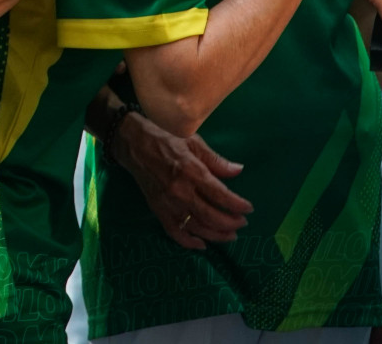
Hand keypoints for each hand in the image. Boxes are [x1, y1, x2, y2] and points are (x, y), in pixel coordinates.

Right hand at [110, 113, 252, 249]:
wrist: (133, 143)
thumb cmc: (165, 138)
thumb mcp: (193, 142)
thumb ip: (216, 160)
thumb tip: (238, 171)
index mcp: (191, 172)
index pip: (220, 195)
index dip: (237, 205)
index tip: (248, 209)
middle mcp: (180, 191)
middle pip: (211, 216)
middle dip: (230, 223)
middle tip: (242, 223)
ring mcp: (168, 203)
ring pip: (196, 227)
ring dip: (216, 235)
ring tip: (230, 235)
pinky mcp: (157, 209)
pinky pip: (174, 231)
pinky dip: (189, 242)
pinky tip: (202, 244)